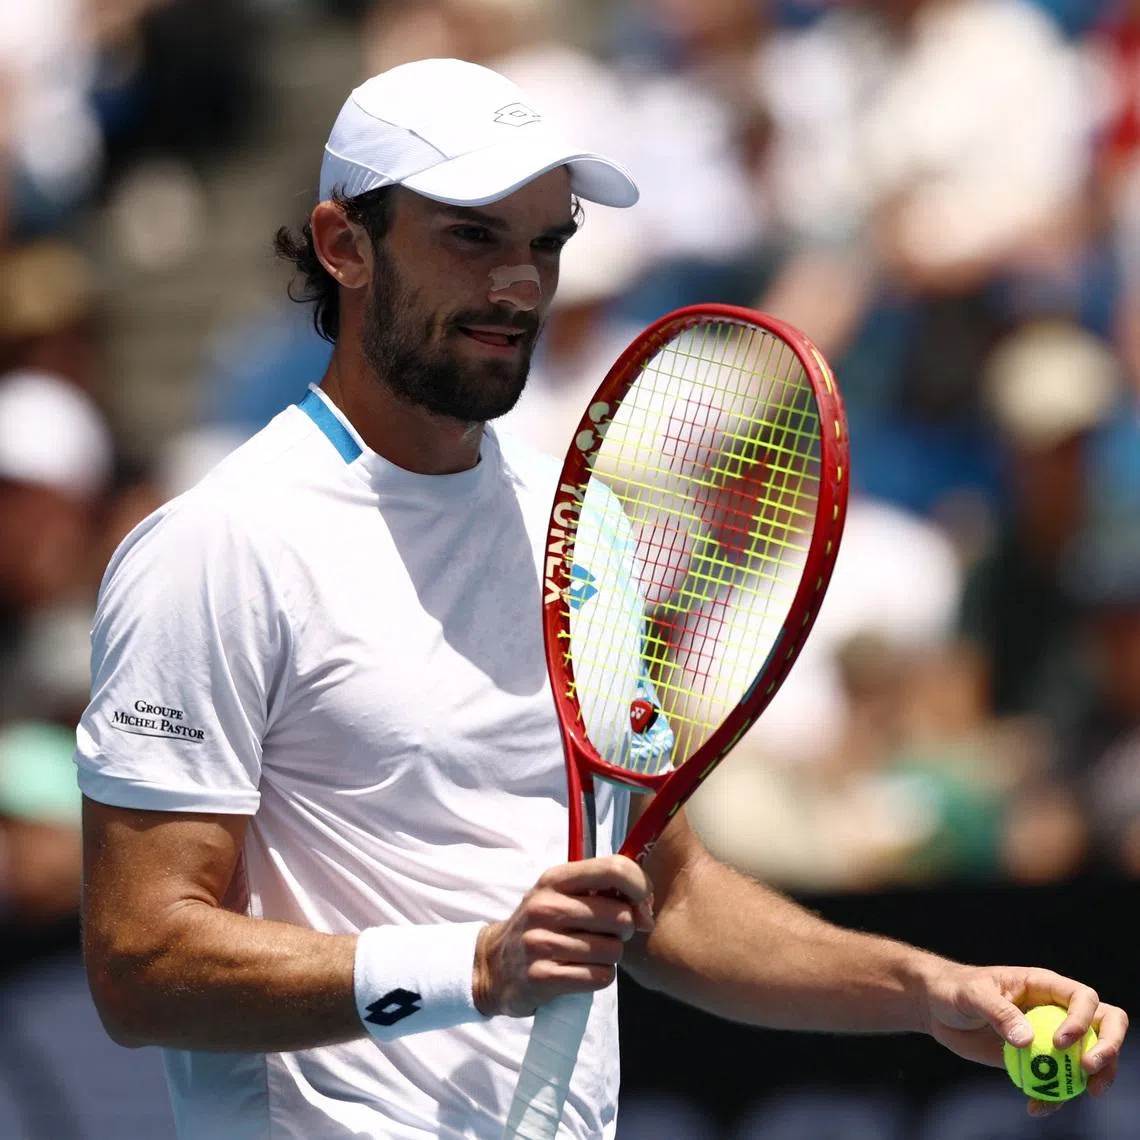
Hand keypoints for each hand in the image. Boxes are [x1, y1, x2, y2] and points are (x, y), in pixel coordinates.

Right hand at [472, 855, 654, 1016]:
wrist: (494, 966)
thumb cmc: (542, 926)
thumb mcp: (561, 896)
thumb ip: (603, 892)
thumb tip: (646, 911)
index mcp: (554, 879)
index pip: (613, 869)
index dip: (640, 887)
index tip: (641, 904)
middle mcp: (545, 906)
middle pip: (619, 915)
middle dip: (625, 929)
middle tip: (609, 934)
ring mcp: (540, 942)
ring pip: (612, 950)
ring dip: (610, 956)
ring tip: (591, 954)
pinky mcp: (541, 977)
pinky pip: (598, 977)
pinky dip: (599, 977)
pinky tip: (583, 973)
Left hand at [919, 962, 1127, 1115]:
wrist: (938, 1009)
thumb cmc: (955, 989)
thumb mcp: (972, 994)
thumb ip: (998, 1013)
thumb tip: (1027, 1041)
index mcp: (1044, 985)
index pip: (1084, 999)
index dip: (1083, 1021)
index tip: (1059, 1043)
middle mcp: (1055, 1010)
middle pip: (1105, 1025)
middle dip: (1109, 1048)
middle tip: (1090, 1070)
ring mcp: (1050, 1036)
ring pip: (1090, 1057)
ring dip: (1093, 1079)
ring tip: (1081, 1095)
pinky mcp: (1037, 1060)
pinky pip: (1059, 1081)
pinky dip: (1055, 1097)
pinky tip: (1034, 1106)